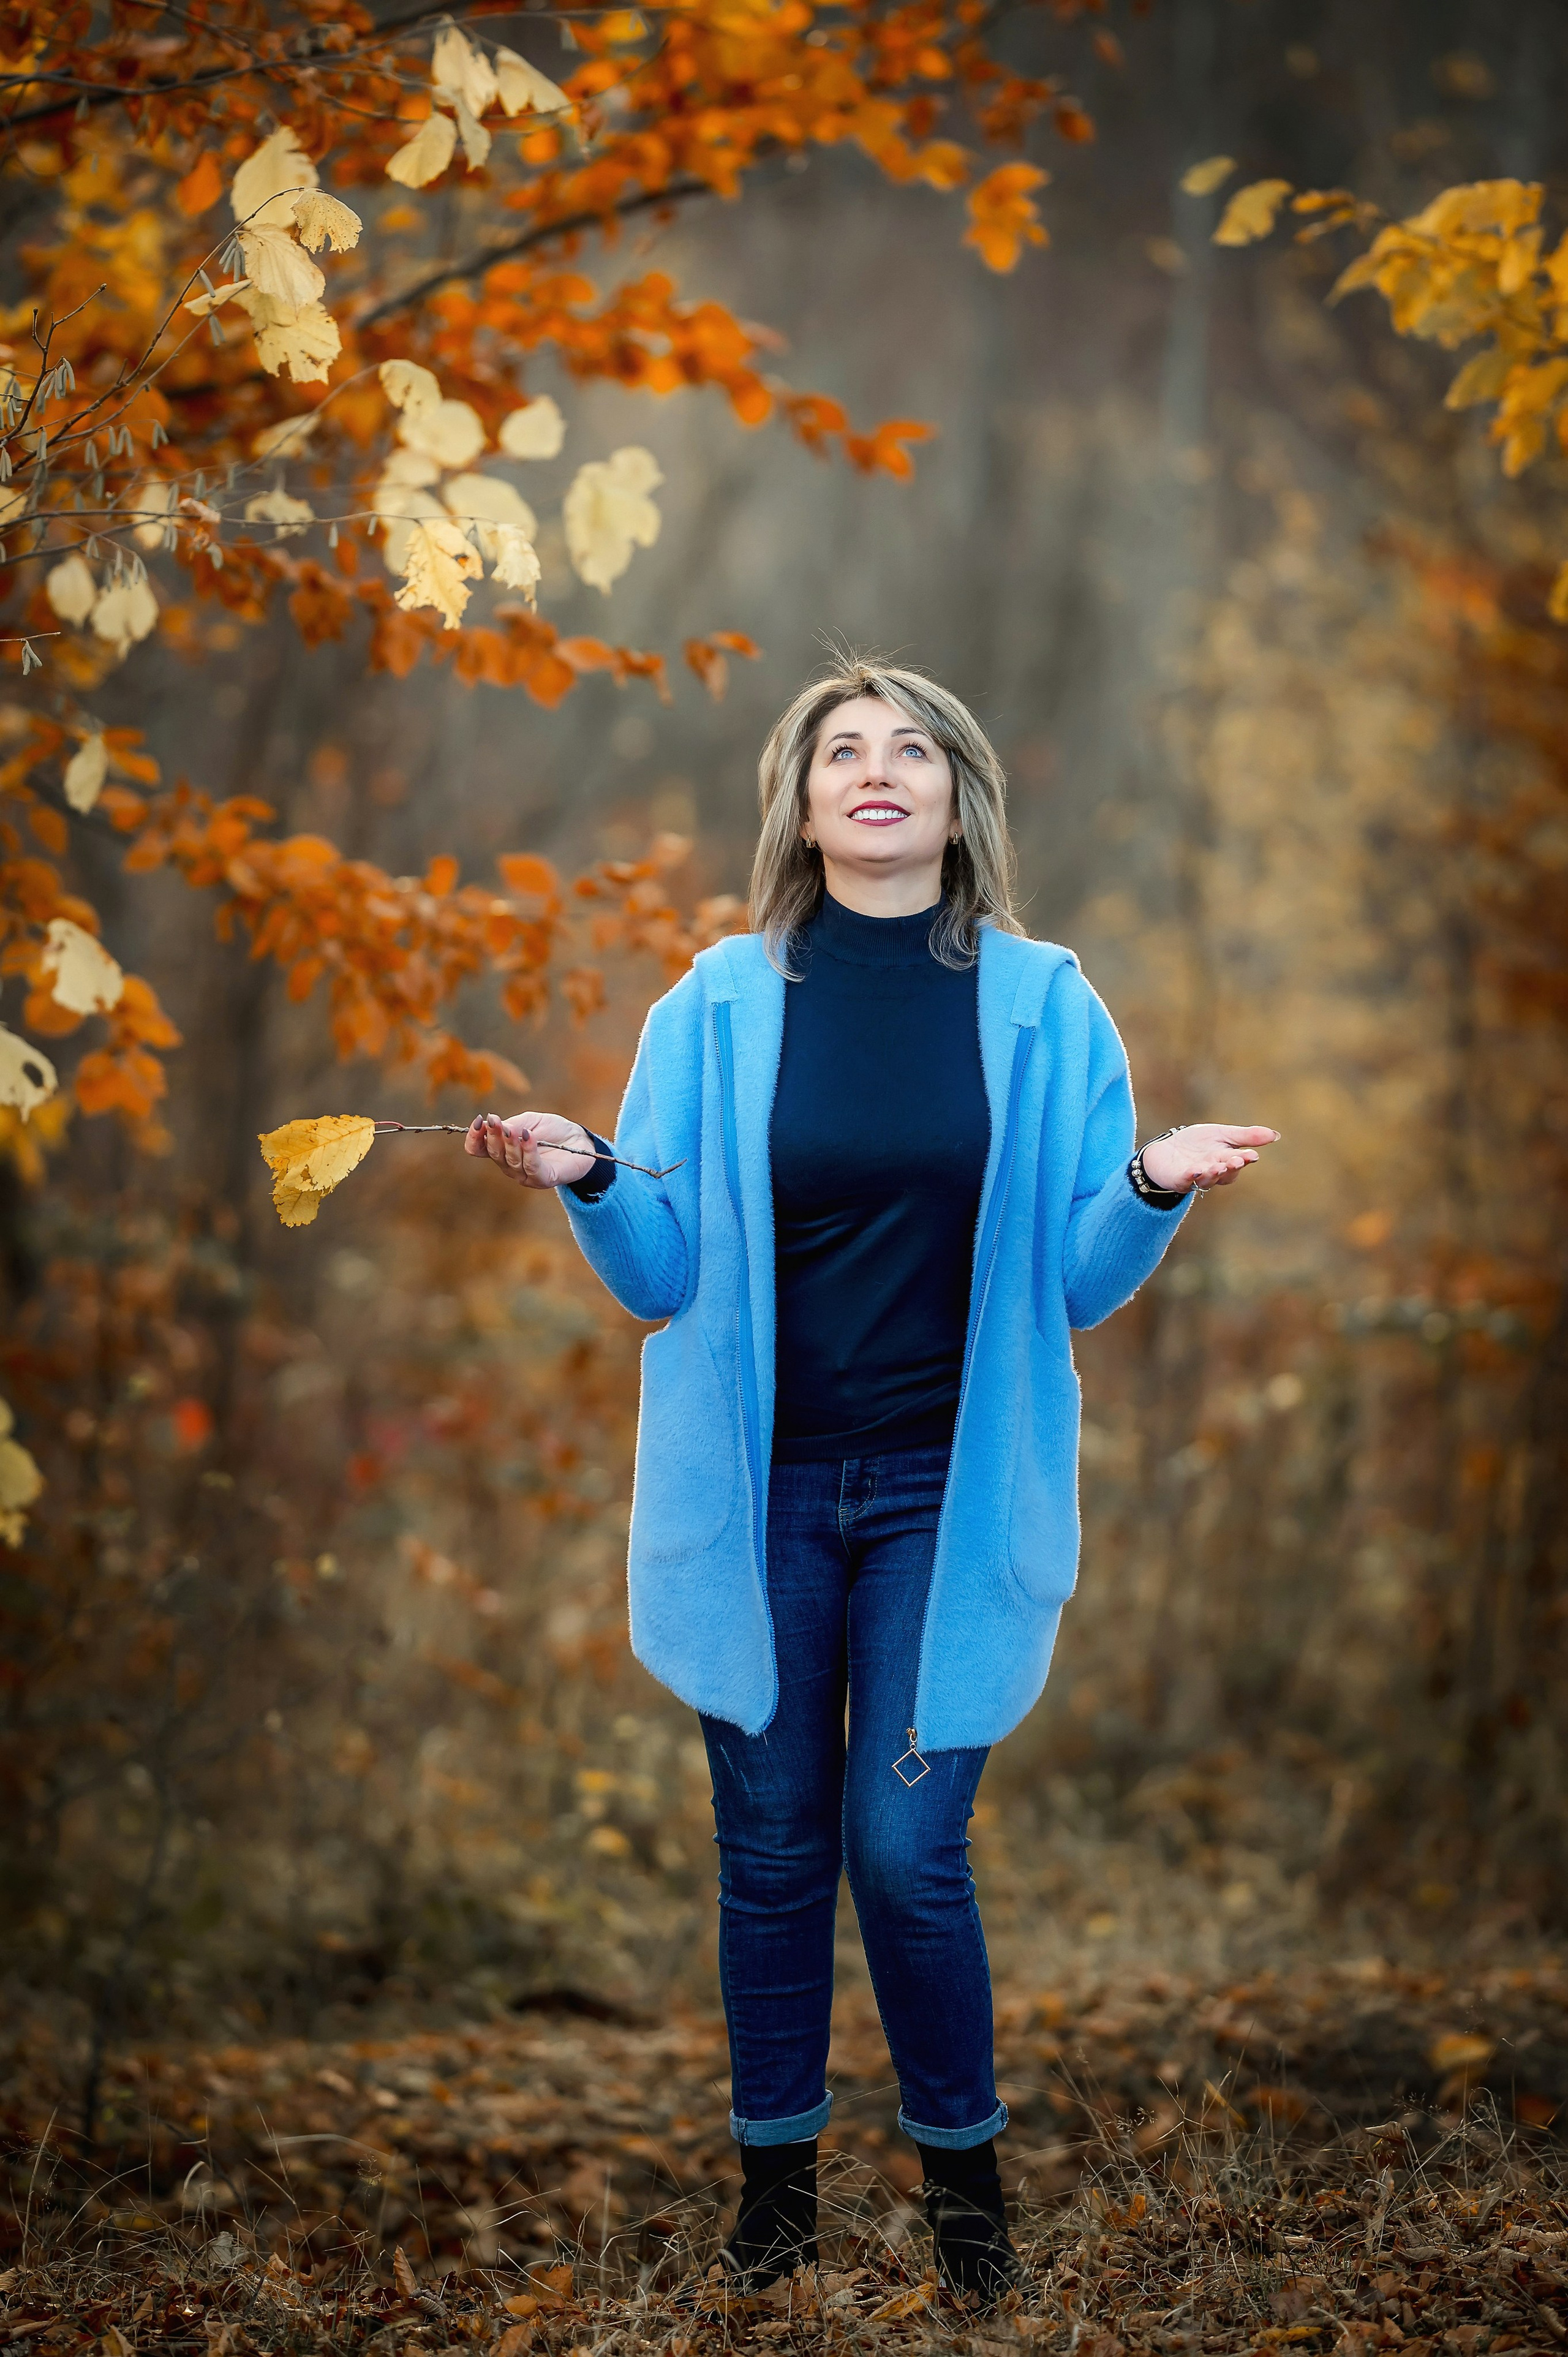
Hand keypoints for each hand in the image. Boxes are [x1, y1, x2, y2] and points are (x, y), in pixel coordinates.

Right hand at [464, 1110, 595, 1189]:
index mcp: (503, 1150)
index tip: (478, 1122)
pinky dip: (529, 1151)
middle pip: (494, 1155)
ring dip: (510, 1143)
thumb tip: (495, 1125)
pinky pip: (532, 1167)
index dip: (474, 1138)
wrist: (580, 1139)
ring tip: (514, 1129)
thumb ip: (513, 1124)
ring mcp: (526, 1175)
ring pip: (511, 1161)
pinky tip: (528, 1136)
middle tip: (494, 1121)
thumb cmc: (553, 1130)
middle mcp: (511, 1166)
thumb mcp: (530, 1121)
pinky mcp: (544, 1179)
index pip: (480, 1149)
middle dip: (493, 1137)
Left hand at [1139, 1123, 1279, 1194]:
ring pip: (1207, 1179)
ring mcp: (1196, 1178)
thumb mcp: (1222, 1134)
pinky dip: (1190, 1177)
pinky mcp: (1178, 1180)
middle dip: (1231, 1167)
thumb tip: (1276, 1135)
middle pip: (1225, 1173)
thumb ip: (1247, 1137)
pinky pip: (1185, 1181)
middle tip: (1237, 1160)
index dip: (1244, 1159)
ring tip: (1217, 1166)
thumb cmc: (1197, 1143)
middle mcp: (1213, 1172)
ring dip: (1213, 1173)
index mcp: (1226, 1161)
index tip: (1251, 1155)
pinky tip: (1194, 1170)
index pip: (1238, 1162)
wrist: (1167, 1150)